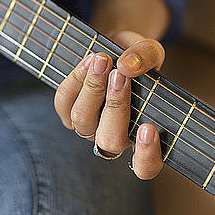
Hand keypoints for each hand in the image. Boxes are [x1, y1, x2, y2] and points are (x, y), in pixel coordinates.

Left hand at [54, 30, 164, 179]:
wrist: (113, 48)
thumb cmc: (138, 59)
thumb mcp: (151, 51)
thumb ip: (147, 56)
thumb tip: (127, 66)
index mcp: (141, 136)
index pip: (146, 166)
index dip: (146, 154)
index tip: (149, 128)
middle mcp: (114, 138)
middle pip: (110, 141)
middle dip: (115, 106)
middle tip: (121, 76)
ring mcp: (88, 127)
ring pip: (83, 121)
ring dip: (92, 89)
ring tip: (103, 60)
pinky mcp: (66, 112)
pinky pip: (64, 102)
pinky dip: (76, 79)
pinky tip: (89, 60)